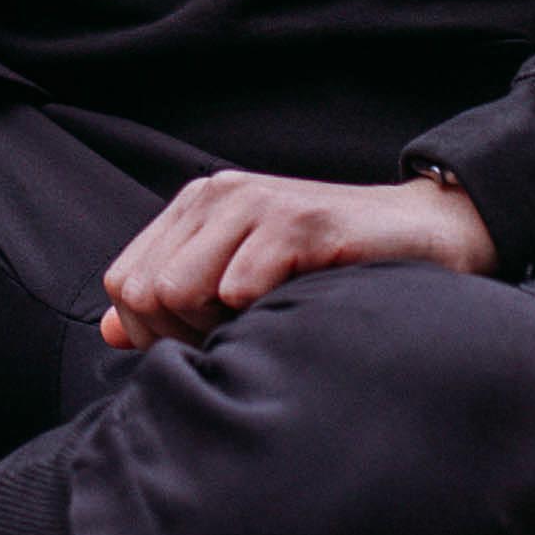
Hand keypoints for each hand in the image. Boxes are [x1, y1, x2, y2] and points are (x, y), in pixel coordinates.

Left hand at [100, 168, 497, 350]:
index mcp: (195, 207)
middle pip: (143, 292)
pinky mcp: (296, 222)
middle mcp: (216, 195)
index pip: (123, 282)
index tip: (211, 340)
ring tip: (267, 320)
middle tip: (242, 335)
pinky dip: (261, 316)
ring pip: (176, 290)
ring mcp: (255, 203)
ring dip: (219, 328)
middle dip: (183, 336)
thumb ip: (176, 299)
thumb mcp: (242, 279)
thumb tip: (111, 332)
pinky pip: (238, 287)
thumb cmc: (329, 267)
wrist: (423, 234)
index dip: (156, 332)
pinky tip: (298, 307)